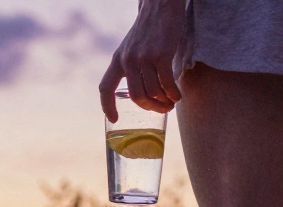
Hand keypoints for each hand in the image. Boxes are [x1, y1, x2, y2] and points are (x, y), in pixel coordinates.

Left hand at [100, 0, 185, 121]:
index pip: (105, 88)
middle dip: (150, 108)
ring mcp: (143, 58)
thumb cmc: (149, 30)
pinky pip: (166, 84)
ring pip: (152, 92)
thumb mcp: (131, 47)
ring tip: (171, 102)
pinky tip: (177, 95)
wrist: (160, 6)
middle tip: (162, 109)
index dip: (107, 107)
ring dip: (164, 102)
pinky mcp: (160, 55)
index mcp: (117, 60)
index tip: (115, 120)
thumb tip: (143, 94)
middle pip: (136, 97)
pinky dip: (173, 94)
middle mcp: (127, 61)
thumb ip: (131, 67)